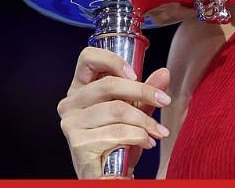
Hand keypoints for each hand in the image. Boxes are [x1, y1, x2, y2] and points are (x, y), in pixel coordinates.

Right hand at [57, 47, 171, 178]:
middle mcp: (69, 104)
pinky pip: (117, 133)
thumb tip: (164, 73)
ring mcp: (71, 124)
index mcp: (79, 90)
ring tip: (157, 132)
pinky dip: (138, 137)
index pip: (87, 57)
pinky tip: (146, 143)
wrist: (108, 176)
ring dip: (145, 122)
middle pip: (109, 84)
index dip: (113, 60)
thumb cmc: (116, 142)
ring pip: (117, 110)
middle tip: (164, 102)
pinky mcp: (78, 144)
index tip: (135, 74)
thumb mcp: (133, 114)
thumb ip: (145, 94)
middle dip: (143, 92)